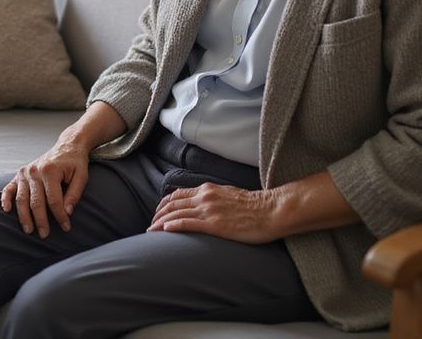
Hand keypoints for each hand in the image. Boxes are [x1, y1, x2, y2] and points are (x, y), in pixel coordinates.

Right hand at [1, 138, 89, 238]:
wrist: (67, 146)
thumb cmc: (75, 163)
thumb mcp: (81, 176)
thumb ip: (75, 194)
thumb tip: (67, 212)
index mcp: (50, 171)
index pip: (54, 200)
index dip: (60, 216)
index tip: (66, 227)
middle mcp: (35, 171)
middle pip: (35, 202)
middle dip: (41, 221)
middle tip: (45, 236)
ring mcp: (25, 172)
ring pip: (21, 198)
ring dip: (24, 216)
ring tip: (29, 230)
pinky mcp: (20, 174)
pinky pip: (9, 187)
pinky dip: (6, 198)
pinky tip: (6, 210)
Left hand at [148, 183, 281, 243]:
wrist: (270, 210)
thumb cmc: (253, 206)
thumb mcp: (227, 194)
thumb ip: (212, 197)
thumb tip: (202, 204)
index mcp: (207, 189)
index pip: (178, 195)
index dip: (164, 204)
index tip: (157, 213)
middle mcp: (205, 197)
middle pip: (173, 204)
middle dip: (159, 214)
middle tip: (151, 225)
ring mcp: (209, 210)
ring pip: (177, 214)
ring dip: (161, 223)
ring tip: (152, 231)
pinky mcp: (215, 224)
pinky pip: (189, 224)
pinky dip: (174, 226)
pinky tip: (165, 231)